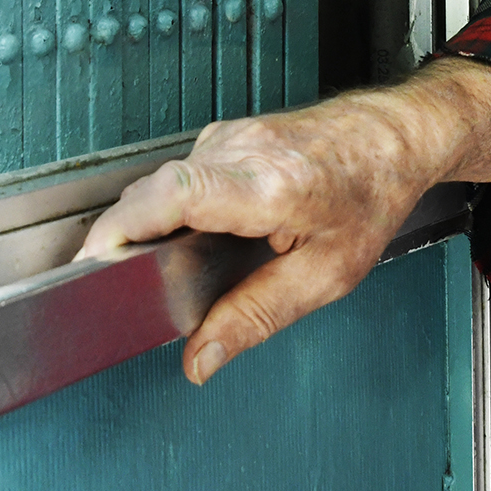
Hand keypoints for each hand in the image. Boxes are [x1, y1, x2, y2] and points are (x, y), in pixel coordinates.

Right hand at [74, 58, 490, 382]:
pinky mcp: (228, 133)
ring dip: (149, 221)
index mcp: (267, 185)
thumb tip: (201, 357)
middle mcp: (243, 150)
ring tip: (163, 262)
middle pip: (154, 191)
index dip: (122, 226)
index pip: (172, 193)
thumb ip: (256, 316)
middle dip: (125, 236)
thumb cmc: (372, 196)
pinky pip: (181, 171)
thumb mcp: (325, 274)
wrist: (395, 135)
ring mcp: (232, 134)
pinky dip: (173, 203)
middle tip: (123, 283)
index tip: (95, 261)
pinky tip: (197, 231)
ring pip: (162, 180)